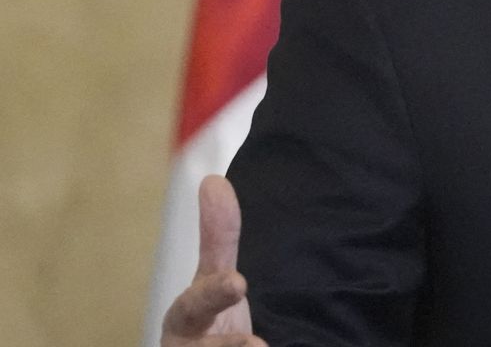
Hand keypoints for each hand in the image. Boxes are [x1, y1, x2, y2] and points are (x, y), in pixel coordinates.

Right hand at [160, 175, 265, 346]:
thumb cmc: (212, 324)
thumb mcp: (215, 281)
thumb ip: (218, 239)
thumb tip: (215, 181)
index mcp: (186, 321)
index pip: (193, 308)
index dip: (212, 295)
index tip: (238, 283)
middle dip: (226, 346)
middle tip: (256, 343)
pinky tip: (284, 346)